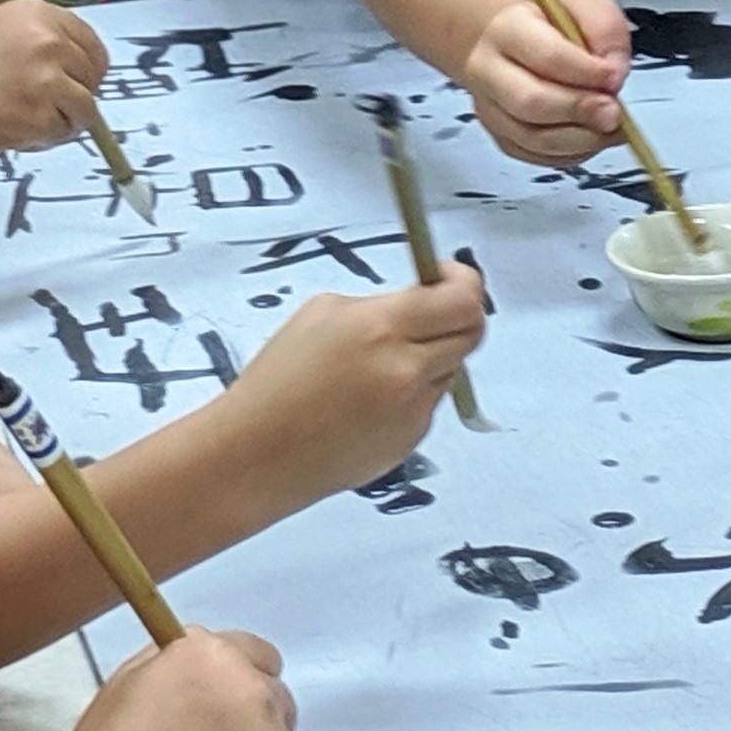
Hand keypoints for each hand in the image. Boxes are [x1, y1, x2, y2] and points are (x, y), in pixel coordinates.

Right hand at [0, 0, 105, 164]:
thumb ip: (33, 43)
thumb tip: (68, 70)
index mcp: (36, 13)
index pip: (90, 43)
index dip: (87, 69)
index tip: (80, 83)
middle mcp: (47, 40)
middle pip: (92, 76)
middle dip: (74, 96)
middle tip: (45, 109)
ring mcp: (46, 78)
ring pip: (84, 109)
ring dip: (60, 122)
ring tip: (22, 122)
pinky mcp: (38, 116)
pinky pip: (61, 134)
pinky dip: (42, 140)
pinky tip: (10, 131)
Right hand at [224, 264, 489, 500]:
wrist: (257, 455)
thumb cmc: (276, 385)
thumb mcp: (321, 315)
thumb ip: (379, 306)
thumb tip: (419, 301)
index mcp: (381, 329)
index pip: (462, 299)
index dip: (464, 281)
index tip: (449, 275)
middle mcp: (405, 371)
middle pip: (472, 332)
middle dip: (459, 314)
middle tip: (435, 309)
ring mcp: (413, 411)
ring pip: (450, 369)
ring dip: (431, 356)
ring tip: (381, 362)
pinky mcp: (410, 441)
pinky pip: (427, 403)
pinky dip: (410, 393)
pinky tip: (369, 399)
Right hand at [463, 0, 631, 166]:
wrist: (519, 42)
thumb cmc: (553, 24)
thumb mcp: (587, 3)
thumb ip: (606, 29)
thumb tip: (615, 72)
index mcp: (509, 29)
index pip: (546, 55)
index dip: (586, 72)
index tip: (614, 77)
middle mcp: (489, 69)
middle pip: (530, 102)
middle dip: (580, 111)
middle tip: (614, 113)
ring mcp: (491, 108)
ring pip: (533, 138)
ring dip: (581, 139)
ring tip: (610, 127)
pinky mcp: (502, 137)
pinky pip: (537, 156)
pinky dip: (572, 153)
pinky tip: (591, 137)